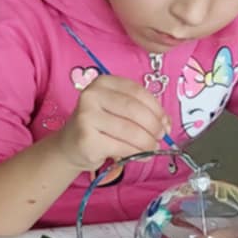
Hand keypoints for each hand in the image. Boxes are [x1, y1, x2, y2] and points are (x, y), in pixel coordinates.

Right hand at [53, 76, 171, 174]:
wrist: (71, 145)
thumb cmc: (99, 126)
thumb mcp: (118, 110)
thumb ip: (141, 111)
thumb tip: (166, 124)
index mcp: (103, 82)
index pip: (137, 91)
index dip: (156, 108)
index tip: (165, 122)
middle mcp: (91, 95)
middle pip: (134, 110)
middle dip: (153, 126)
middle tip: (161, 137)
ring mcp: (86, 117)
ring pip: (130, 130)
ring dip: (147, 142)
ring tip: (152, 148)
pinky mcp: (86, 139)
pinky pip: (121, 147)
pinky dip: (137, 153)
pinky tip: (141, 156)